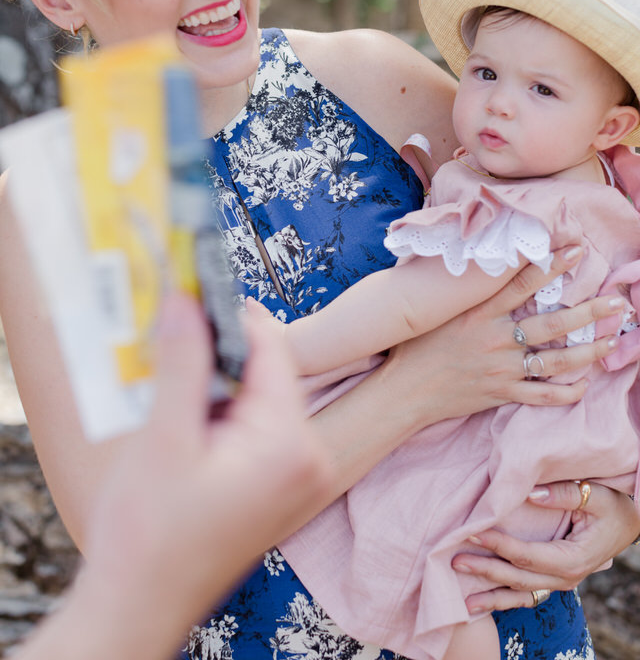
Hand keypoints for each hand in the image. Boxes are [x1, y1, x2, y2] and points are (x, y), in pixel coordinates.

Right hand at [77, 293, 331, 656]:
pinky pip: (255, 428)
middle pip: (267, 373)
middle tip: (177, 338)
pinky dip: (221, 415)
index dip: (233, 318)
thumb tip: (187, 300)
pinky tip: (186, 427)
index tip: (198, 291)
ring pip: (258, 399)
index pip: (272, 351)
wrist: (139, 607)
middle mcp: (307, 460)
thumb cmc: (152, 541)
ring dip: (216, 386)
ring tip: (174, 398)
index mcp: (291, 446)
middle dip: (219, 354)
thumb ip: (182, 362)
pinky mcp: (277, 488)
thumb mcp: (164, 437)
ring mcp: (295, 478)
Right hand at [383, 245, 623, 430]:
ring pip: (554, 360)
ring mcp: (501, 368)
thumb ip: (458, 288)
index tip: (576, 250)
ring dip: (587, 352)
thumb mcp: (434, 309)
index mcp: (478, 311)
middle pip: (551, 323)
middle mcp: (495, 338)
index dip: (551, 265)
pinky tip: (583, 386)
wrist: (404, 391)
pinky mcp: (501, 393)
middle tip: (617, 303)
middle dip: (588, 312)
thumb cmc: (415, 346)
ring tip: (610, 341)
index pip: (521, 283)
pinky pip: (541, 395)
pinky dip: (564, 392)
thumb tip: (469, 257)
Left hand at [452, 481, 639, 611]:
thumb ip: (563, 494)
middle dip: (484, 570)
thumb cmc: (613, 506)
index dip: (497, 545)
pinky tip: (482, 603)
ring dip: (491, 596)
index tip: (471, 532)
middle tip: (454, 560)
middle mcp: (565, 577)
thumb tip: (529, 492)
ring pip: (520, 594)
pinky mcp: (554, 579)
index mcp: (571, 558)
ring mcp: (560, 582)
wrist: (629, 523)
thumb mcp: (595, 495)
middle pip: (517, 577)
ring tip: (462, 601)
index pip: (526, 555)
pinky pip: (527, 595)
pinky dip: (504, 600)